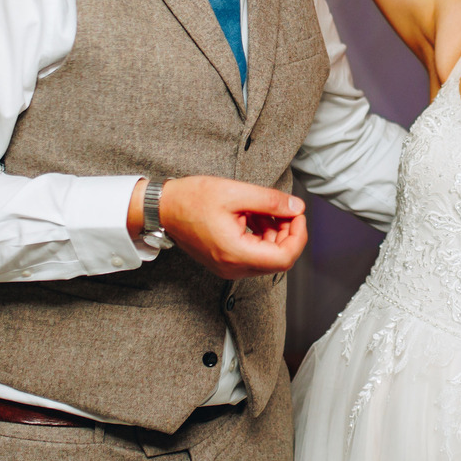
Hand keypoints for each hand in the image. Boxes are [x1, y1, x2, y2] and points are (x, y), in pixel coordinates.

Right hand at [154, 175, 308, 279]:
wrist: (163, 209)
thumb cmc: (192, 199)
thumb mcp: (235, 192)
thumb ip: (270, 201)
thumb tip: (296, 207)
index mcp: (235, 252)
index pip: (284, 258)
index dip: (298, 236)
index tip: (297, 214)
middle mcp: (233, 267)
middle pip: (278, 259)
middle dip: (287, 232)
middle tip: (284, 208)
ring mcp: (228, 268)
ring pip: (267, 257)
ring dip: (274, 233)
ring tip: (264, 209)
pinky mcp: (225, 263)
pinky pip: (254, 255)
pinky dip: (261, 236)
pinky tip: (254, 216)